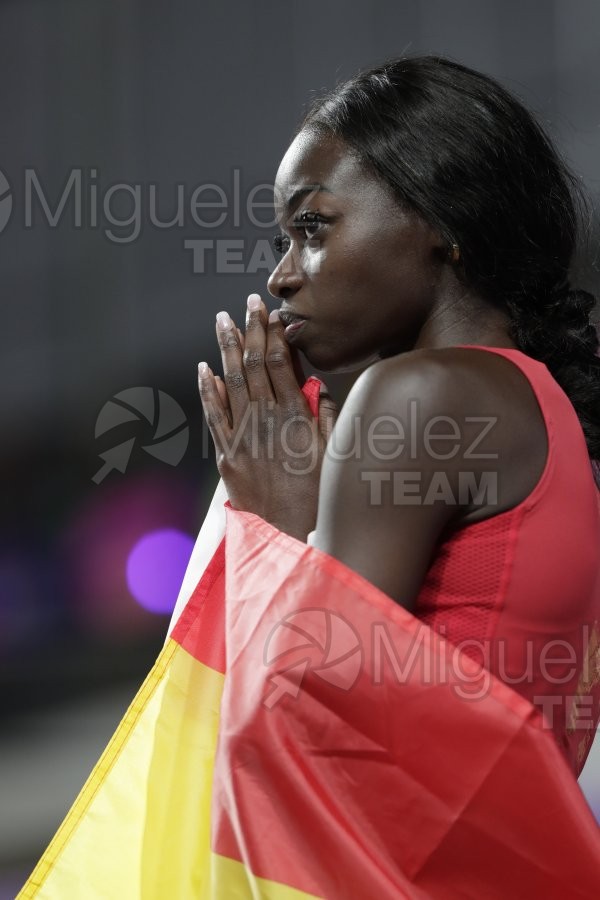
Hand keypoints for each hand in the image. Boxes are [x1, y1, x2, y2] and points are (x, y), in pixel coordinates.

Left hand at [198, 294, 336, 540]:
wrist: (291, 537)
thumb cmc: (321, 497)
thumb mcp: (336, 454)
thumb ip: (326, 416)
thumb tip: (314, 384)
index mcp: (295, 418)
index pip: (280, 363)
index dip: (274, 335)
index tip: (271, 314)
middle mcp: (265, 422)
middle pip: (254, 365)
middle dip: (250, 331)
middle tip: (247, 303)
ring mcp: (242, 438)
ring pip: (231, 383)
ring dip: (226, 349)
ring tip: (223, 321)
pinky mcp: (227, 456)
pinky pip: (213, 416)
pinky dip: (207, 390)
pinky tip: (204, 369)